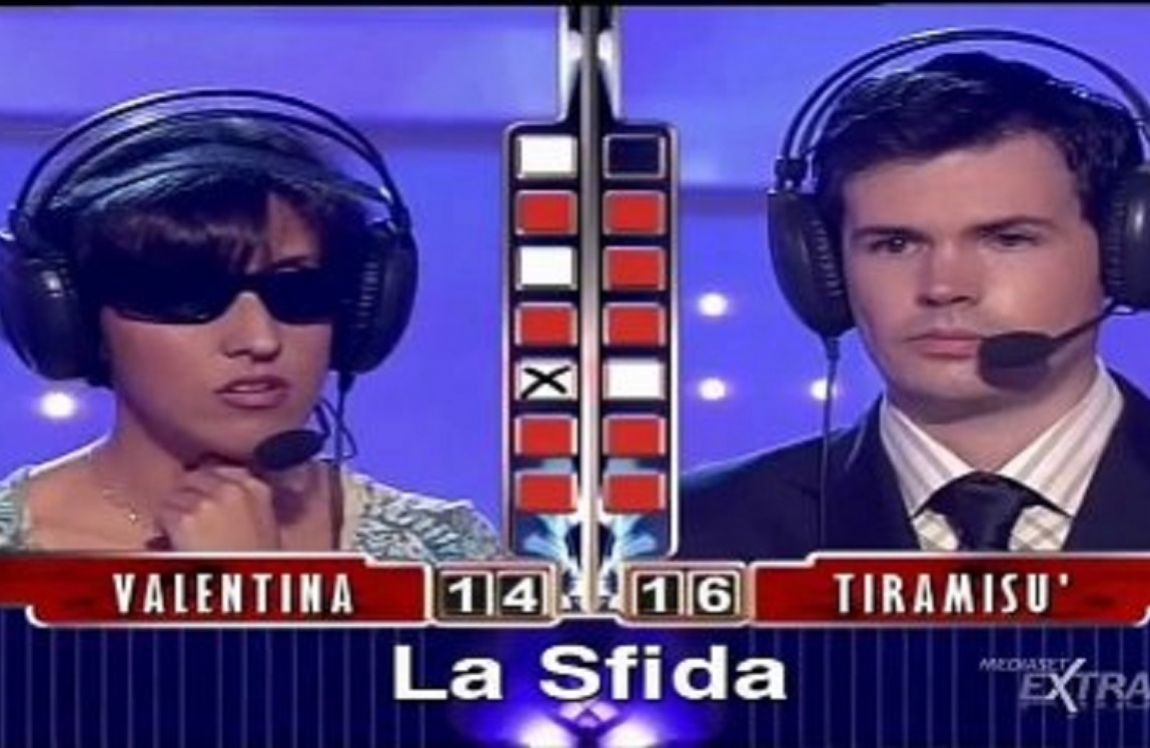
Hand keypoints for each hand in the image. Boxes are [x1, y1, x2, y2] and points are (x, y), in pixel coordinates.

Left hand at [156, 461, 281, 551]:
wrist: (243, 587)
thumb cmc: (255, 562)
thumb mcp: (265, 524)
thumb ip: (246, 499)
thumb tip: (216, 490)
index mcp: (256, 489)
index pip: (221, 468)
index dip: (208, 484)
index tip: (204, 496)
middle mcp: (232, 488)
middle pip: (195, 476)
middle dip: (189, 493)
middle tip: (188, 516)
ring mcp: (208, 502)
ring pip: (176, 494)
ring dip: (175, 509)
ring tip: (182, 531)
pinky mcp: (185, 519)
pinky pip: (163, 512)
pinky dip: (164, 525)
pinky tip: (175, 540)